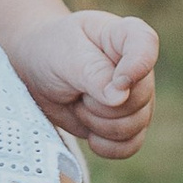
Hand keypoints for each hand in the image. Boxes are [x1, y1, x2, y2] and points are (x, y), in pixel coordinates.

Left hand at [8, 9, 157, 159]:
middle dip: (100, 104)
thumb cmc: (51, 51)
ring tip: (78, 103)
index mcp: (125, 36)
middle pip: (139, 99)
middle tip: (76, 89)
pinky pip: (130, 146)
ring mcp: (136, 98)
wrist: (36, 71)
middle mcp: (138, 68)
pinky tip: (89, 134)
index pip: (146, 46)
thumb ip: (93, 73)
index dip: (135, 68)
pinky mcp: (126, 124)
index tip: (116, 81)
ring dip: (98, 124)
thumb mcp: (65, 56)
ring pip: (135, 126)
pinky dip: (106, 145)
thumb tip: (120, 97)